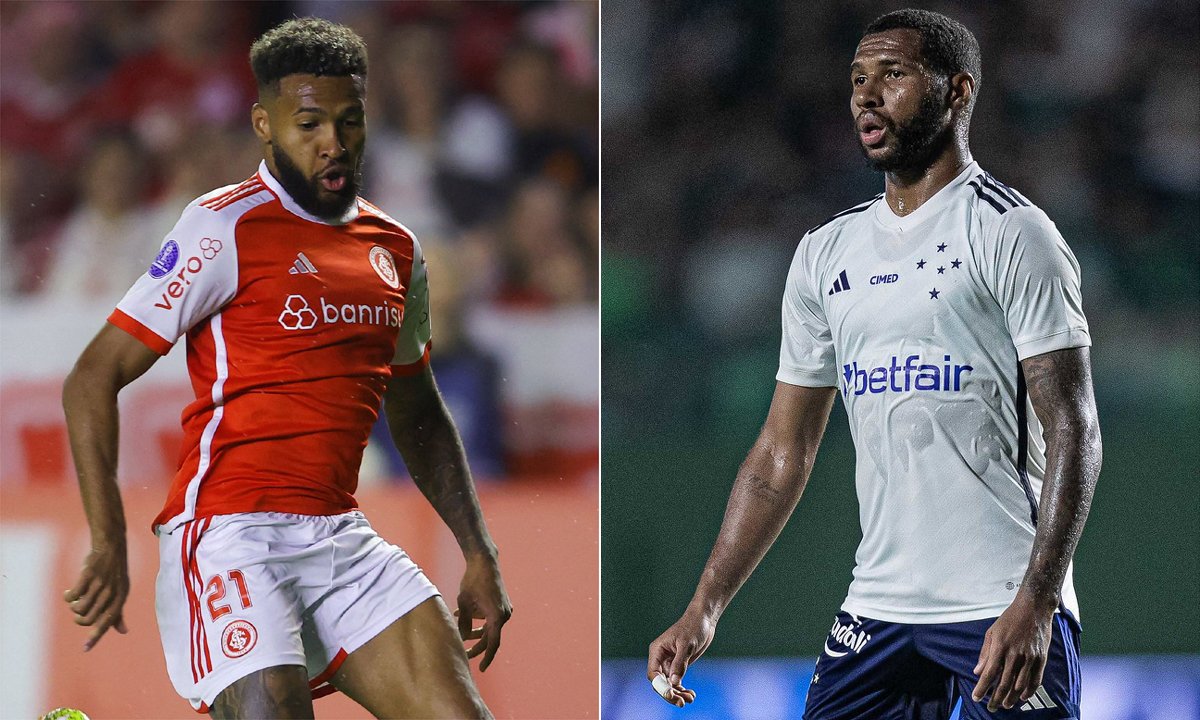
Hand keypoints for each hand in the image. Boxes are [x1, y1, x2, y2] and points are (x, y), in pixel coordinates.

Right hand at [63, 540, 129, 650]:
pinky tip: (68, 593)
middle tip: (77, 610)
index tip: (85, 649)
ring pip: (80, 608)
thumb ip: (119, 612)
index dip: (96, 636)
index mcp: (121, 597)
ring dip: (73, 606)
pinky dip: (68, 596)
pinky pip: (73, 595)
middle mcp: (112, 592)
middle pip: (89, 618)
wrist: (111, 546)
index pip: (108, 622)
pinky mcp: (88, 575)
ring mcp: (100, 583)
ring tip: (75, 599)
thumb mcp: (121, 591)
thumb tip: (124, 631)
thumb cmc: (115, 573)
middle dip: (79, 618)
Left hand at [456, 554, 511, 670]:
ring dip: (476, 631)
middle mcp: (504, 614)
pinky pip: (490, 617)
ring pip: (489, 627)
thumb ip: (464, 622)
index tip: (481, 669)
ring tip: (460, 633)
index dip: (487, 657)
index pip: (493, 643)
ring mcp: (504, 608)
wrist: (484, 560)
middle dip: (477, 646)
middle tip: (464, 654)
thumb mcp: (464, 603)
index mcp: (497, 616)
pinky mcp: (500, 603)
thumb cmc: (473, 580)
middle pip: (491, 637)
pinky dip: (478, 619)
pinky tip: (462, 615)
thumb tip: (463, 638)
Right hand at [646, 608, 714, 706]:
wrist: (703, 620)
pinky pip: (677, 681)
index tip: (671, 695)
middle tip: (682, 702)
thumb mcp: (686, 645)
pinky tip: (691, 694)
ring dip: (678, 693)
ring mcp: (669, 663)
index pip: (653, 674)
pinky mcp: (678, 665)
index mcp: (657, 651)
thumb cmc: (693, 627)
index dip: (660, 686)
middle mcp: (661, 658)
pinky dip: (682, 689)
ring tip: (690, 698)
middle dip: (670, 693)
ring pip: (669, 684)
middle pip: (660, 682)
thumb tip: (673, 682)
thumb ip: (679, 664)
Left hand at [972, 592, 1053, 710]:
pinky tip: (1022, 697)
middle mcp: (1014, 654)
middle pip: (1004, 683)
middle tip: (991, 708)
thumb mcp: (992, 632)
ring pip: (1019, 684)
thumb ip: (985, 653)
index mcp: (1000, 647)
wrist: (1033, 609)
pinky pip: (1035, 679)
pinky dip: (1029, 691)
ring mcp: (1029, 657)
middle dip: (996, 698)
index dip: (982, 688)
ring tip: (1005, 705)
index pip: (989, 673)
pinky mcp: (1041, 658)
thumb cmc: (1010, 619)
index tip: (976, 698)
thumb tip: (977, 671)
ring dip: (1011, 698)